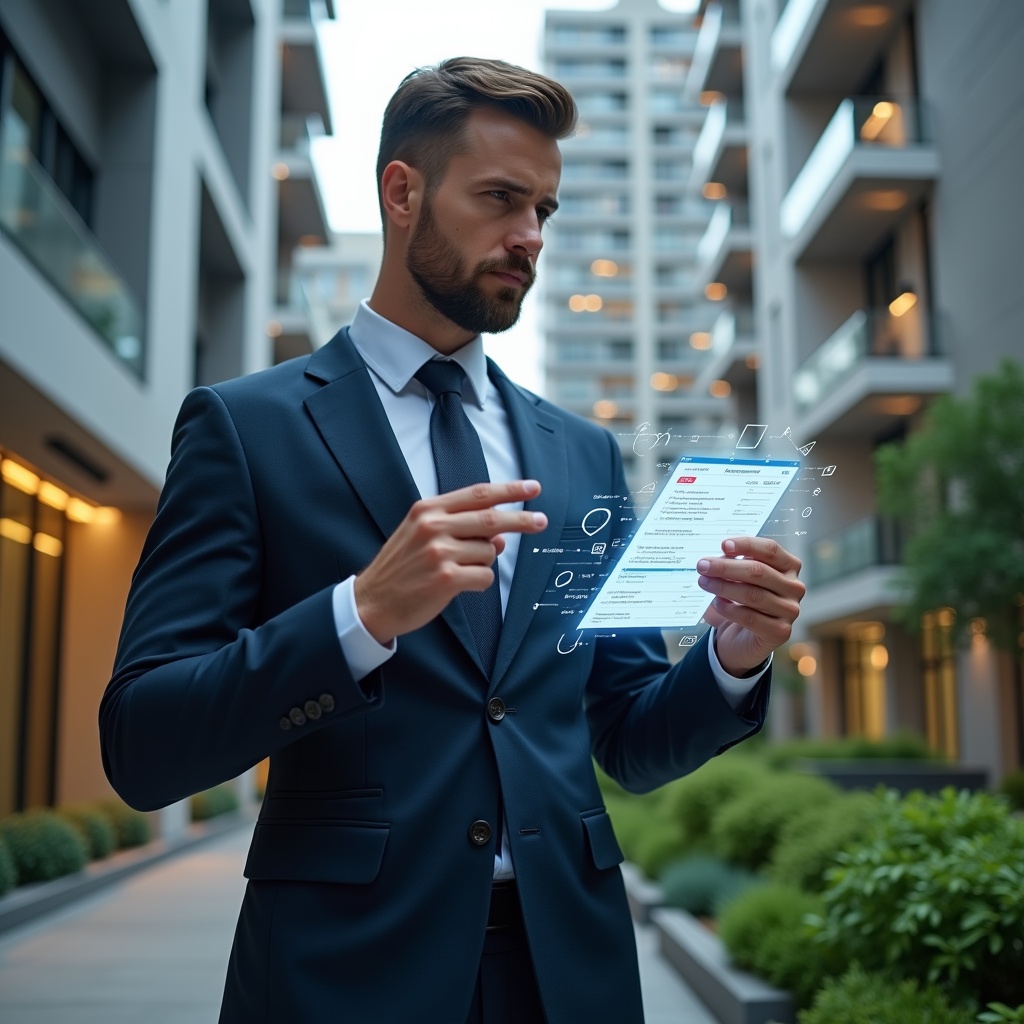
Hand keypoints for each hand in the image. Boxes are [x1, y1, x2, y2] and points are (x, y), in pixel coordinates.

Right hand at [354, 480, 547, 644]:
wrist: (372, 601)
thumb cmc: (401, 568)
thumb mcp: (422, 536)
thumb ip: (459, 528)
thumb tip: (499, 535)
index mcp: (427, 509)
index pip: (478, 494)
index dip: (509, 490)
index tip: (533, 487)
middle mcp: (433, 526)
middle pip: (492, 518)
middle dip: (522, 520)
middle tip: (541, 521)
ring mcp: (439, 552)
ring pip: (489, 552)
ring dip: (483, 563)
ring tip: (457, 571)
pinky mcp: (446, 579)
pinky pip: (485, 577)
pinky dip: (479, 582)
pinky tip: (458, 586)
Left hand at [696, 537, 804, 675]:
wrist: (745, 637)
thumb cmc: (743, 600)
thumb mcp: (741, 578)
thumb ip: (735, 565)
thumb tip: (714, 559)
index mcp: (789, 566)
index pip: (771, 550)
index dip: (747, 545)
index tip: (724, 545)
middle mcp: (794, 587)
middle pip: (759, 571)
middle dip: (726, 567)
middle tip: (702, 566)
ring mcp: (790, 610)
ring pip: (753, 594)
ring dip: (723, 587)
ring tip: (704, 583)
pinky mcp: (780, 631)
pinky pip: (750, 617)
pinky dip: (729, 609)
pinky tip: (716, 603)